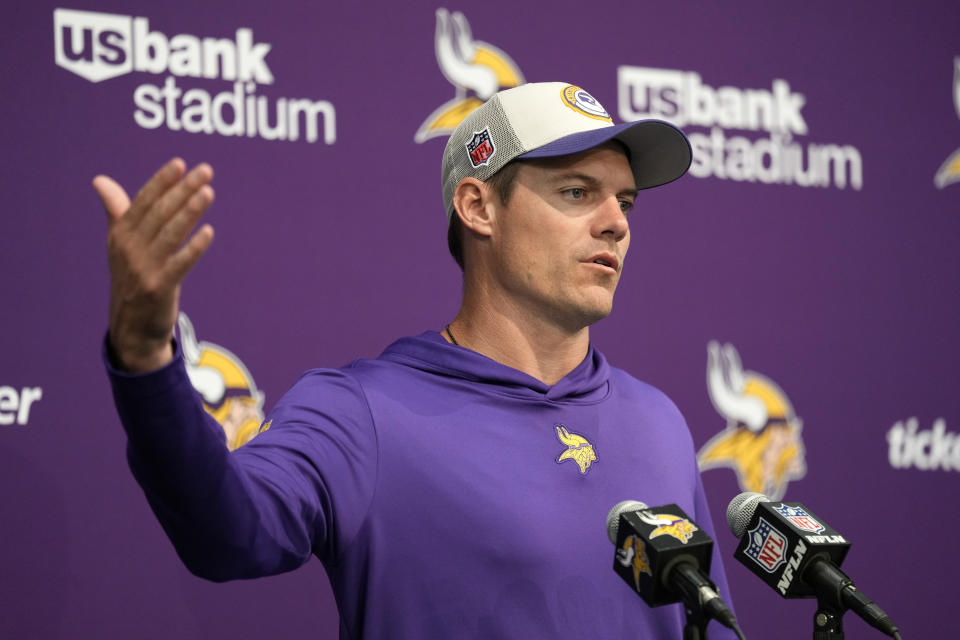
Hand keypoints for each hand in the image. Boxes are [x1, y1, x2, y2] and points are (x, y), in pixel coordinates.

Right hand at [94, 158, 214, 371]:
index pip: (143, 201)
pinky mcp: (158, 288)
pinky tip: (209, 232)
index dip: (162, 182)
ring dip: (190, 211)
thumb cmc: (131, 279)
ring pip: (170, 233)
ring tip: (208, 192)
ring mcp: (143, 269)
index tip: (180, 164)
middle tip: (206, 171)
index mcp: (120, 234)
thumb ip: (117, 211)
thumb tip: (100, 180)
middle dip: (183, 189)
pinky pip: (179, 264)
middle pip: (160, 213)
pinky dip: (194, 248)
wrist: (131, 328)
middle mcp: (129, 249)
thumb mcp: (120, 245)